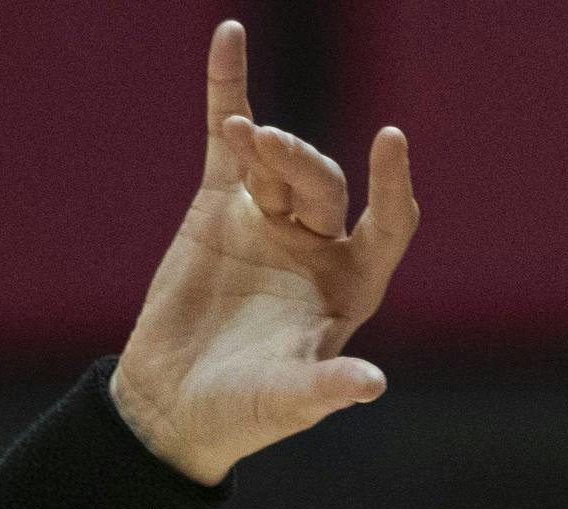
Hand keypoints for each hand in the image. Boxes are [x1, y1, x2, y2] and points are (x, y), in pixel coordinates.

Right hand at [109, 19, 418, 484]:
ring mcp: (271, 221)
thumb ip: (327, 388)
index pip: (389, 225)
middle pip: (327, 185)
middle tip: (265, 150)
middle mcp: (320, 247)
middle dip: (301, 163)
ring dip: (264, 142)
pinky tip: (229, 35)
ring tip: (245, 137)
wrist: (174, 404)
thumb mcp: (288, 402)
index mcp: (353, 287)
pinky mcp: (220, 207)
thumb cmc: (244, 411)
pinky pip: (226, 140)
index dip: (393, 185)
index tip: (390, 139)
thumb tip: (373, 385)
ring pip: (279, 163)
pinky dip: (228, 89)